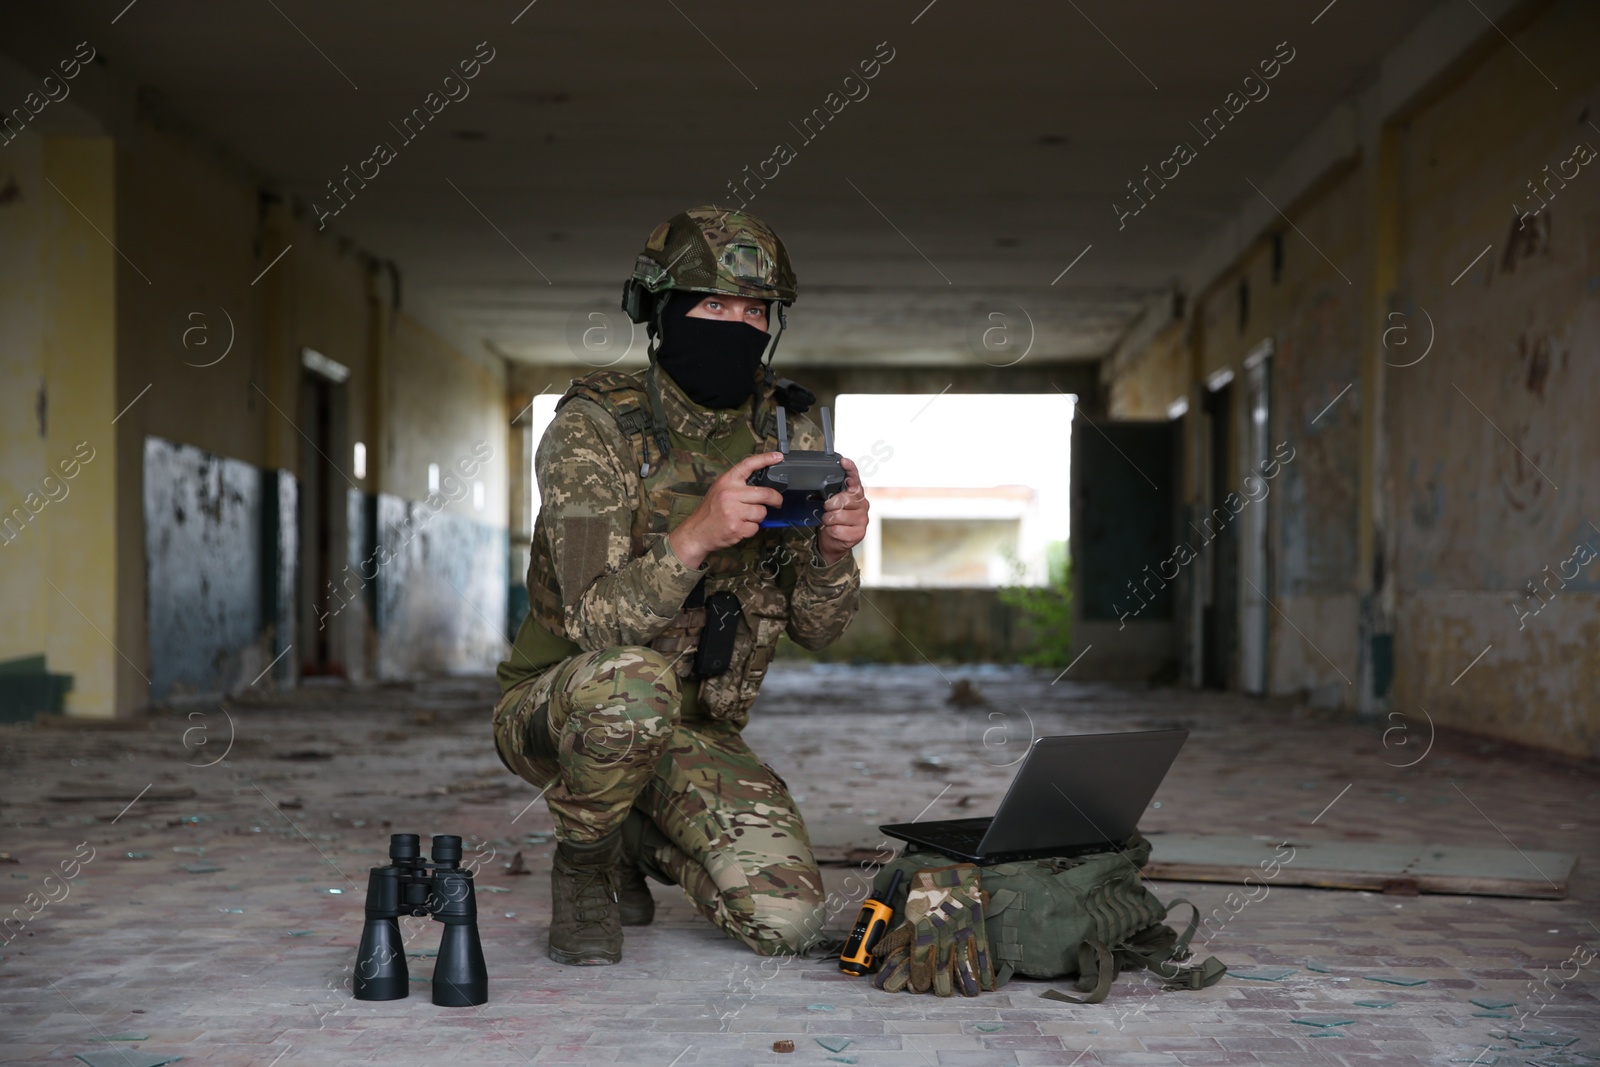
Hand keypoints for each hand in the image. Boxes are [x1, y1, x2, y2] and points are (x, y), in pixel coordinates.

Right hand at [668, 451, 784, 570]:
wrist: (696, 532)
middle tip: (777, 502)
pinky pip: (755, 527)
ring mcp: (733, 512)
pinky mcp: (736, 527)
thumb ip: (738, 486)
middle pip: (765, 493)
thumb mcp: (719, 490)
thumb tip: (762, 484)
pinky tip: (741, 527)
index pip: (748, 465)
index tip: (777, 457)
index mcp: (726, 482)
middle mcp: (730, 494)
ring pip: (761, 512)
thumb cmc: (710, 511)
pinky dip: (751, 529)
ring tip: (745, 518)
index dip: (765, 459)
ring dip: (758, 517)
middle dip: (776, 499)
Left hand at [817, 456, 867, 565]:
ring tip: (830, 521)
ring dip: (828, 520)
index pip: (855, 477)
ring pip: (838, 515)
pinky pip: (837, 529)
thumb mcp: (831, 504)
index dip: (850, 469)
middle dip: (830, 505)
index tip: (843, 461)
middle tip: (827, 510)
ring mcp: (863, 519)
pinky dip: (831, 531)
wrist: (834, 542)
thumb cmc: (833, 520)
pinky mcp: (860, 533)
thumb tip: (823, 483)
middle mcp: (863, 504)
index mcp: (856, 493)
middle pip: (844, 498)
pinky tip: (834, 530)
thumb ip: (832, 492)